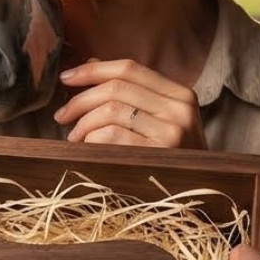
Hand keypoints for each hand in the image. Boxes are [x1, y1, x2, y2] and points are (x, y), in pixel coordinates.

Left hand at [54, 58, 206, 147]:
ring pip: (111, 110)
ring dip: (83, 123)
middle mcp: (179, 108)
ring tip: (75, 137)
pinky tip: (88, 148)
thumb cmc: (170, 157)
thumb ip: (129, 92)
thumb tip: (89, 64)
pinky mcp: (159, 154)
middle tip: (62, 115)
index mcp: (180, 94)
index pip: (129, 68)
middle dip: (80, 100)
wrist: (197, 195)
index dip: (93, 70)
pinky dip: (92, 139)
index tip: (66, 78)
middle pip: (115, 87)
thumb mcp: (159, 120)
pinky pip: (112, 135)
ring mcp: (172, 131)